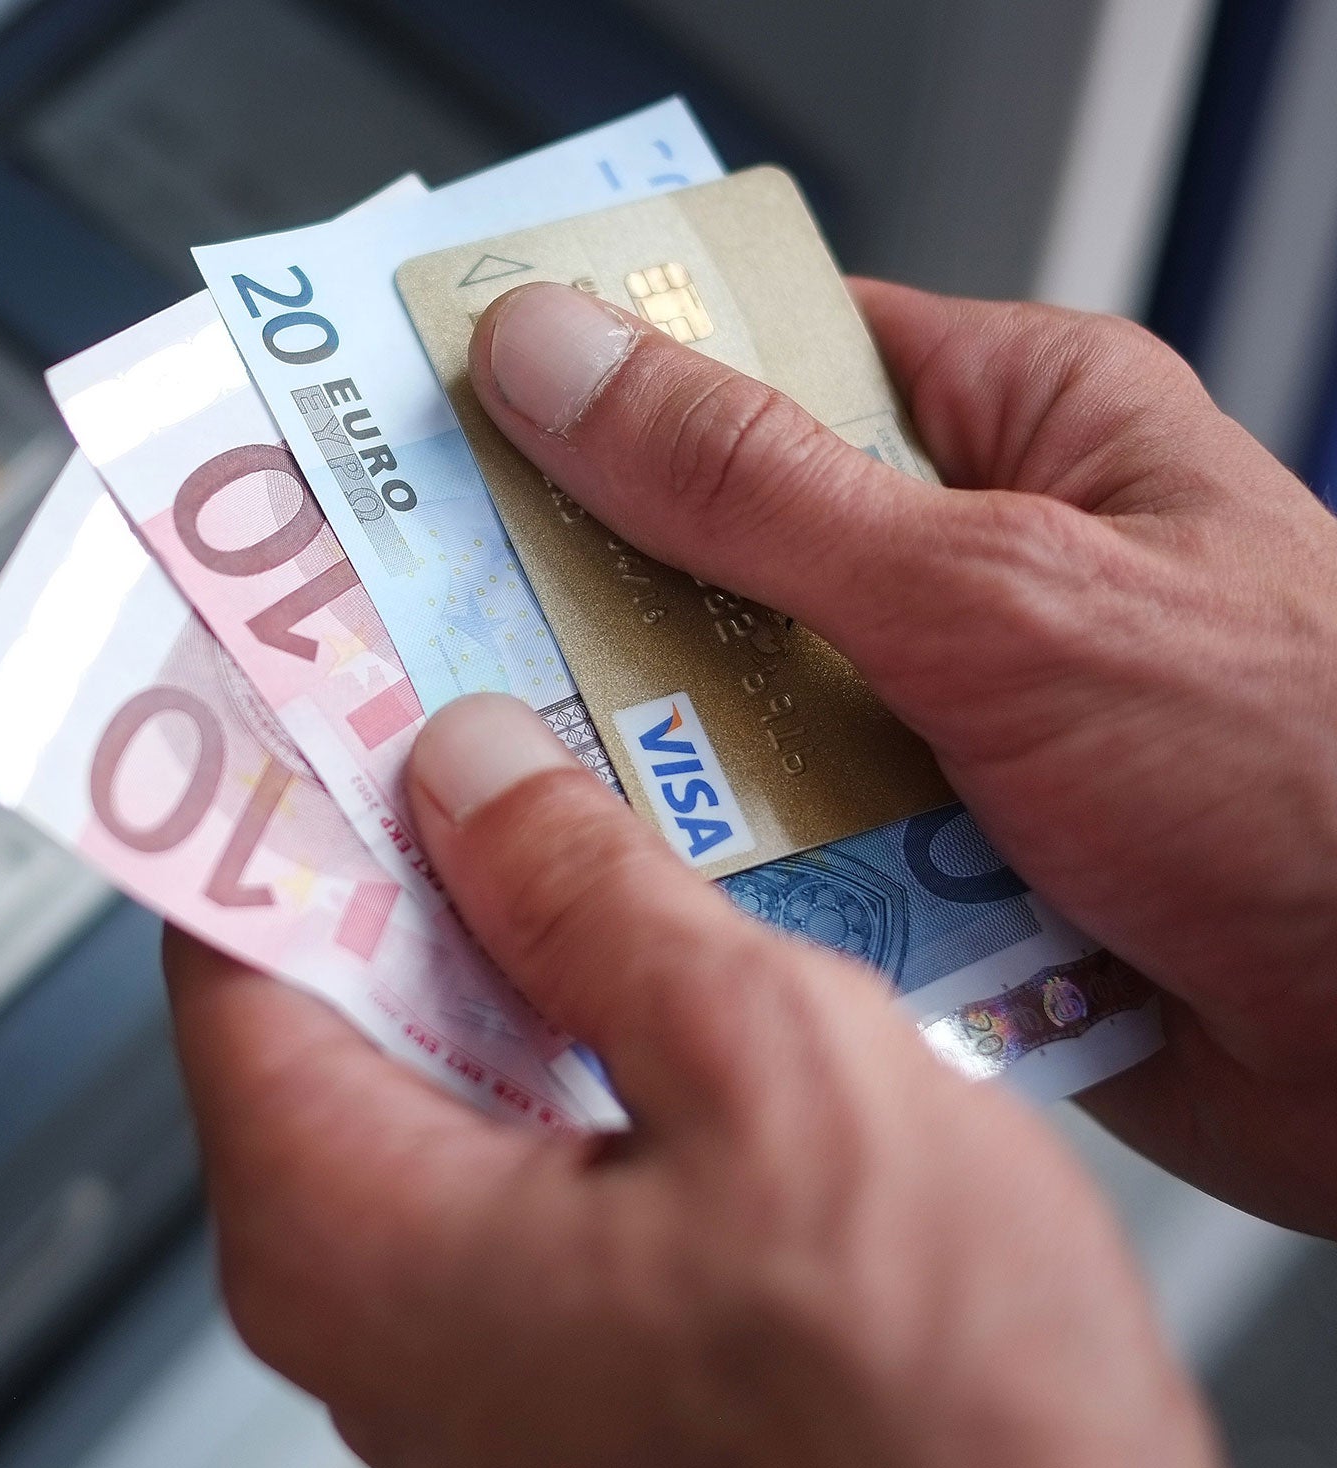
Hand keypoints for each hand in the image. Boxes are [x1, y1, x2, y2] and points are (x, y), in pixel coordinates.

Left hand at [169, 694, 1247, 1467]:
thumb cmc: (921, 1414)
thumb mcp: (762, 1066)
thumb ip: (590, 894)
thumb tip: (475, 772)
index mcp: (344, 1225)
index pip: (228, 942)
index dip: (277, 789)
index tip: (320, 677)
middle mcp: (357, 1299)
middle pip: (320, 998)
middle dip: (408, 849)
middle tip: (483, 708)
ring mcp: (448, 1336)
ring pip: (422, 1066)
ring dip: (500, 938)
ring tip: (585, 808)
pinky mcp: (542, 1348)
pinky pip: (499, 1144)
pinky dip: (554, 1037)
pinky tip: (645, 957)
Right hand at [472, 279, 1336, 1233]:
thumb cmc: (1307, 769)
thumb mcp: (994, 588)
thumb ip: (756, 488)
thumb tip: (558, 363)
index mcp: (1016, 432)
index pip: (769, 355)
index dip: (611, 375)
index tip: (452, 409)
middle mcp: (969, 571)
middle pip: (718, 554)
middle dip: (595, 601)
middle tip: (439, 620)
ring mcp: (943, 726)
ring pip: (727, 719)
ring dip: (648, 756)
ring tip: (512, 766)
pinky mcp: (928, 873)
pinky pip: (770, 854)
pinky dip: (710, 877)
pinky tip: (625, 889)